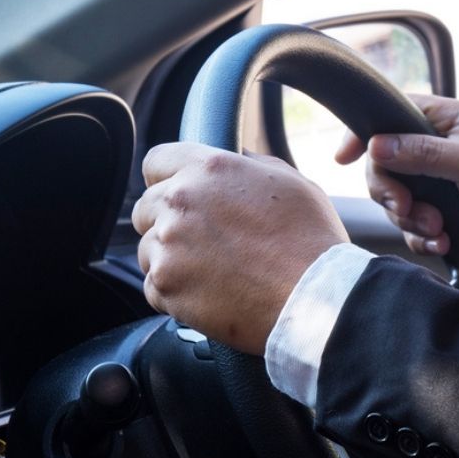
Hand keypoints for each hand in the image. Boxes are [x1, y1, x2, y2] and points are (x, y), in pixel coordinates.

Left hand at [132, 143, 347, 353]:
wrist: (313, 298)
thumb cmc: (310, 239)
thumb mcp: (289, 181)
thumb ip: (251, 164)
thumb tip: (238, 159)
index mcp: (208, 169)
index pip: (156, 161)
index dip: (166, 178)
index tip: (176, 192)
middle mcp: (179, 202)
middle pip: (145, 208)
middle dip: (166, 222)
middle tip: (202, 240)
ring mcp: (168, 247)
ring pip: (148, 250)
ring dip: (171, 259)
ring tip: (211, 272)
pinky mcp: (166, 288)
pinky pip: (153, 288)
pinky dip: (174, 293)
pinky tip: (209, 293)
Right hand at [336, 95, 458, 269]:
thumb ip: (424, 153)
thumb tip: (376, 144)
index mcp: (452, 120)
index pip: (394, 112)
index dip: (365, 132)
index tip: (343, 157)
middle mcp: (444, 146)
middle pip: (388, 163)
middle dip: (392, 191)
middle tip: (407, 210)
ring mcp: (445, 180)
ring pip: (401, 197)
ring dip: (412, 219)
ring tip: (438, 231)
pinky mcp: (450, 212)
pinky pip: (417, 224)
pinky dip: (424, 237)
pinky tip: (444, 244)